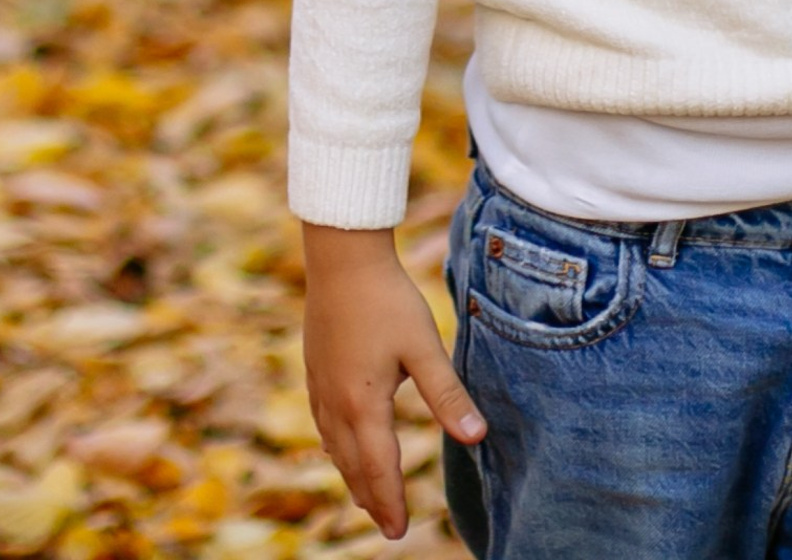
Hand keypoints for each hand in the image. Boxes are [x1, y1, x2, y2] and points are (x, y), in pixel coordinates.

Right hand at [302, 223, 485, 538]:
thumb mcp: (424, 347)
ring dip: (351, 475)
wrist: (342, 258)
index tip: (399, 532)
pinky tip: (340, 444)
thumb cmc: (387, 299)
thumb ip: (448, 396)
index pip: (379, 468)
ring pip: (334, 447)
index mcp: (364, 404)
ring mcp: (320, 386)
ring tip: (365, 496)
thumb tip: (477, 438)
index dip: (391, 502)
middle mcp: (336, 403)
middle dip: (371, 498)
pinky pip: (322, 423)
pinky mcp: (314, 369)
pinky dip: (335, 447)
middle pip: (352, 465)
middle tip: (387, 527)